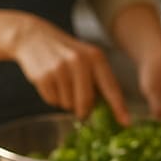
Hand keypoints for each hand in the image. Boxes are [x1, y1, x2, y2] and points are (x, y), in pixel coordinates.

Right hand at [11, 16, 129, 123]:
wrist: (34, 37)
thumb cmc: (65, 53)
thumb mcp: (86, 58)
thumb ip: (97, 80)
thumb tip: (107, 110)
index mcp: (95, 57)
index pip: (110, 87)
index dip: (118, 107)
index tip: (126, 123)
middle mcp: (79, 61)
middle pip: (86, 102)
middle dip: (83, 110)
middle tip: (79, 108)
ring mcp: (60, 69)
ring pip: (68, 104)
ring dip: (65, 101)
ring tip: (60, 83)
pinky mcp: (44, 77)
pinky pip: (53, 101)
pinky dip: (52, 97)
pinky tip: (50, 82)